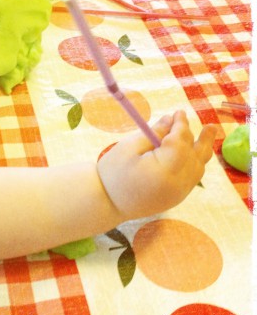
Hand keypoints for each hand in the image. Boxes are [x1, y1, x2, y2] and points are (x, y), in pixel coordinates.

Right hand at [97, 110, 216, 221]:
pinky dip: (195, 163)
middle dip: (201, 139)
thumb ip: (153, 133)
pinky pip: (192, 178)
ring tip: (208, 135)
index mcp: (164, 170)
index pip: (180, 142)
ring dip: (202, 151)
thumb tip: (170, 120)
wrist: (105, 202)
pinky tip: (193, 153)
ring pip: (198, 169)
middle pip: (196, 157)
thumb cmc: (112, 172)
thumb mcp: (129, 147)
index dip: (181, 125)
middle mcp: (177, 184)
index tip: (178, 112)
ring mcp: (178, 194)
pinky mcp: (175, 199)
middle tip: (208, 125)